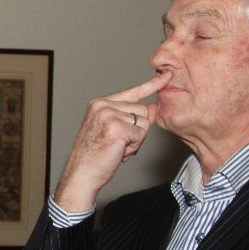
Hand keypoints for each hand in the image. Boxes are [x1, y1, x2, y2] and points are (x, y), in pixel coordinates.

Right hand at [54, 72, 168, 211]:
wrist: (81, 174)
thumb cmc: (95, 156)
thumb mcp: (114, 131)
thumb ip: (133, 117)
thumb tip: (155, 107)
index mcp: (99, 103)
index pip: (132, 92)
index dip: (152, 85)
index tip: (167, 75)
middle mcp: (103, 105)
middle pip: (143, 110)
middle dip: (137, 130)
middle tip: (118, 143)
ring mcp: (109, 115)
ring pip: (144, 123)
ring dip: (136, 140)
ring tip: (116, 148)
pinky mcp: (117, 127)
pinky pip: (141, 134)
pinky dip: (133, 147)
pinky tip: (118, 152)